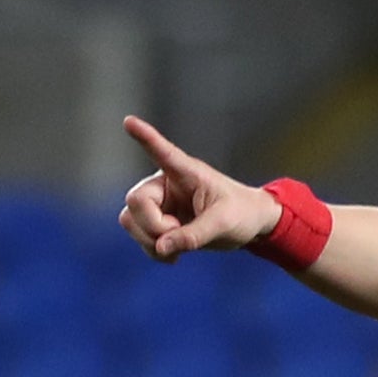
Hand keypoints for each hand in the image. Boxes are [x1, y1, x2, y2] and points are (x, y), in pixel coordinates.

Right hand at [117, 117, 278, 261]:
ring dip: (149, 240)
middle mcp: (165, 183)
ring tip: (178, 247)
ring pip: (130, 220)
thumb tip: (161, 247)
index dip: (145, 137)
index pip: (162, 152)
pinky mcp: (158, 221)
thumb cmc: (242, 213)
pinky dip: (153, 250)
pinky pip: (138, 236)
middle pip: (135, 201)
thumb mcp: (223, 224)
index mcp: (186, 172)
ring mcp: (159, 202)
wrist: (249, 225)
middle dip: (153, 226)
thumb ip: (193, 236)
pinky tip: (173, 255)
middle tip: (178, 233)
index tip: (129, 121)